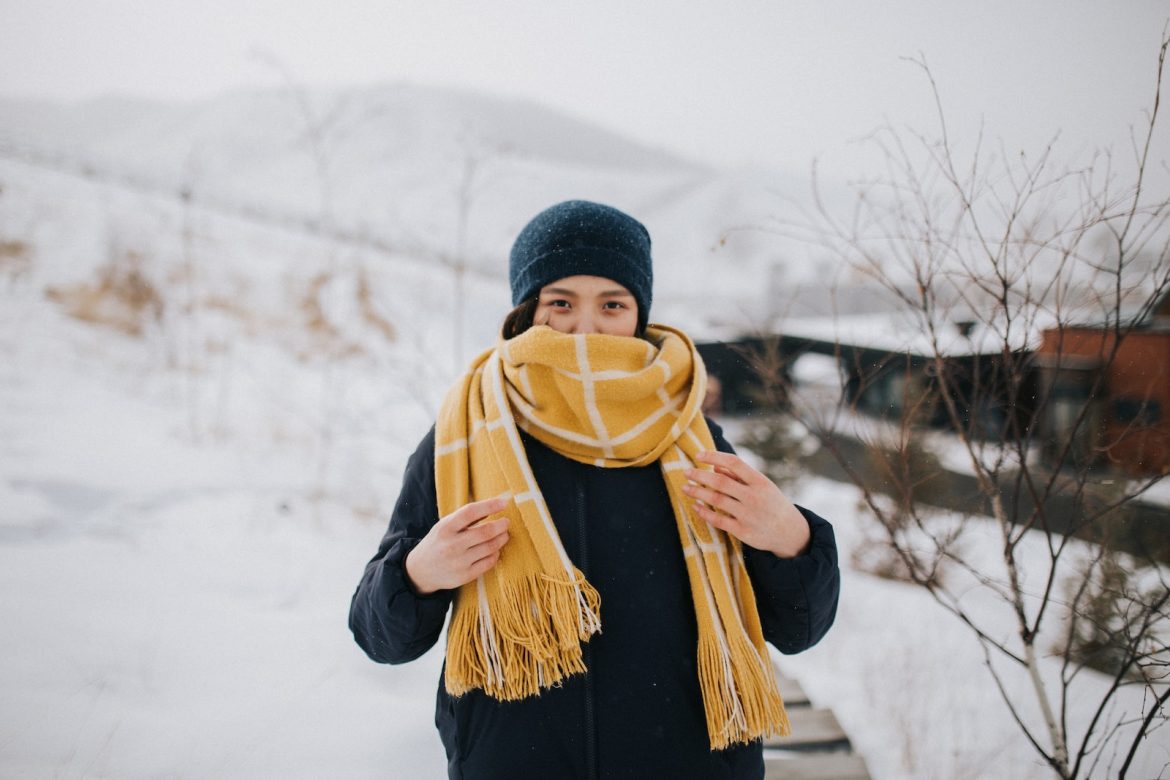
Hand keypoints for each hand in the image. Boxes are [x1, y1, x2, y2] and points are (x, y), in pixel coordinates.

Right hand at [405, 497, 510, 594]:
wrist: (420, 571)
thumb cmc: (438, 542)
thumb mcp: (445, 526)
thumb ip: (465, 518)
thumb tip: (492, 507)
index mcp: (445, 528)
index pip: (470, 512)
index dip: (489, 505)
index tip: (503, 502)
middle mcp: (452, 545)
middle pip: (485, 532)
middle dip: (501, 525)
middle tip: (506, 522)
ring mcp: (459, 562)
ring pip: (490, 547)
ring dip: (502, 539)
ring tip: (504, 534)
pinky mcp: (465, 576)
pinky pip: (488, 562)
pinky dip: (496, 554)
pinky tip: (495, 549)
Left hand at [682, 451, 809, 558]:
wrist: (790, 533)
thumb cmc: (772, 504)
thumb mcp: (761, 486)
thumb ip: (739, 476)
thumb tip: (715, 466)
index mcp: (759, 481)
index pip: (734, 463)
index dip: (714, 456)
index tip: (698, 455)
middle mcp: (754, 496)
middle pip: (720, 481)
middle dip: (700, 475)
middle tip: (686, 472)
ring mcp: (748, 514)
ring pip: (716, 500)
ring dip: (697, 492)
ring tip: (685, 488)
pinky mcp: (743, 532)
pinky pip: (718, 520)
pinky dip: (704, 512)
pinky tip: (695, 506)